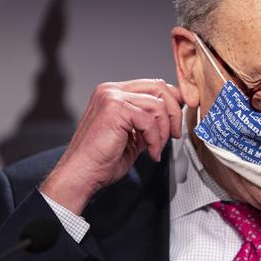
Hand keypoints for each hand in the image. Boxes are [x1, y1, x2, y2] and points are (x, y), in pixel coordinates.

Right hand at [40, 79, 182, 214]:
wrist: (80, 175)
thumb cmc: (102, 160)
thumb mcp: (133, 135)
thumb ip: (149, 121)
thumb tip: (172, 114)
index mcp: (114, 93)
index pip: (153, 85)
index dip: (173, 100)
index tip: (179, 119)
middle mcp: (110, 90)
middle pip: (159, 87)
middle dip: (174, 112)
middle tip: (174, 134)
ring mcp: (111, 97)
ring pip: (157, 104)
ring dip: (163, 131)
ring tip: (156, 148)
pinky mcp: (114, 109)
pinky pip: (149, 120)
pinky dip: (155, 139)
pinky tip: (150, 152)